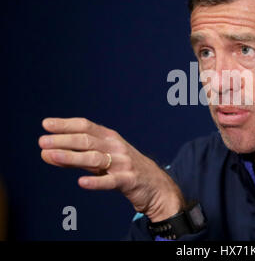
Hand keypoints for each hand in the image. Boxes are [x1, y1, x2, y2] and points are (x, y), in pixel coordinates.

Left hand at [39, 117, 184, 221]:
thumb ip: (77, 156)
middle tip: (43, 141)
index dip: (66, 124)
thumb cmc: (124, 169)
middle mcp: (116, 147)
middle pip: (88, 140)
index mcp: (110, 138)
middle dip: (64, 140)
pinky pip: (110, 181)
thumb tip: (47, 153)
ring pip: (95, 158)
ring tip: (52, 156)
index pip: (86, 126)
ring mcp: (123, 163)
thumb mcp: (103, 159)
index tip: (46, 124)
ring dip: (72, 157)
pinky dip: (96, 181)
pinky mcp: (129, 181)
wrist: (156, 186)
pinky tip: (81, 182)